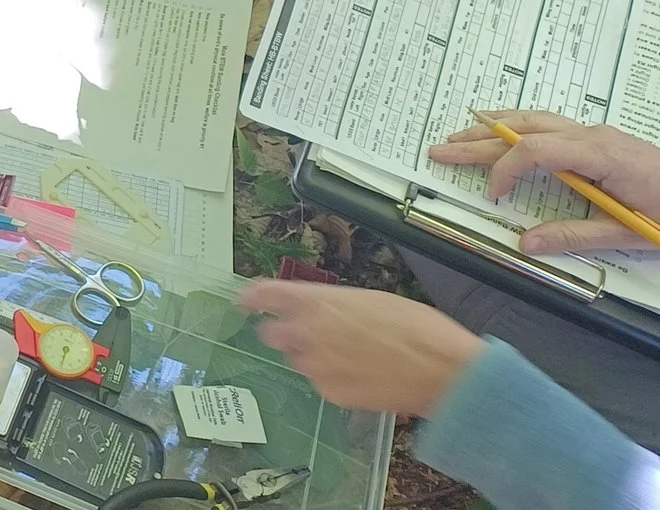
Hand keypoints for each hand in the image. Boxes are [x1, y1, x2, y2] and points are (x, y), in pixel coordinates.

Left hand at [236, 282, 482, 417]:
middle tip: (308, 335)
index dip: (251, 298)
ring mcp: (315, 367)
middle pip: (271, 333)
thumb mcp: (370, 300)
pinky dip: (333, 380)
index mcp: (315, 301)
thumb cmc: (417, 328)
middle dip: (284, 333)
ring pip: (298, 360)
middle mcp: (305, 333)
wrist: (445, 371)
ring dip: (312, 357)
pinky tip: (362, 376)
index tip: (244, 302)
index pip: (265, 295)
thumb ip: (333, 306)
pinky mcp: (330, 394)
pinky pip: (321, 384)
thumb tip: (321, 312)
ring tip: (350, 357)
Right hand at [430, 111, 659, 253]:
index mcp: (599, 154)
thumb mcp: (626, 234)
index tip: (493, 195)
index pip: (535, 151)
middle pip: (526, 129)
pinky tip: (507, 131)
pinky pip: (551, 125)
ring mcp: (599, 134)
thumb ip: (574, 237)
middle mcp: (595, 136)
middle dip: (480, 139)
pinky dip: (519, 127)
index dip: (505, 170)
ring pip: (536, 120)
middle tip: (441, 149)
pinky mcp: (603, 140)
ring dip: (495, 127)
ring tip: (461, 134)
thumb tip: (526, 244)